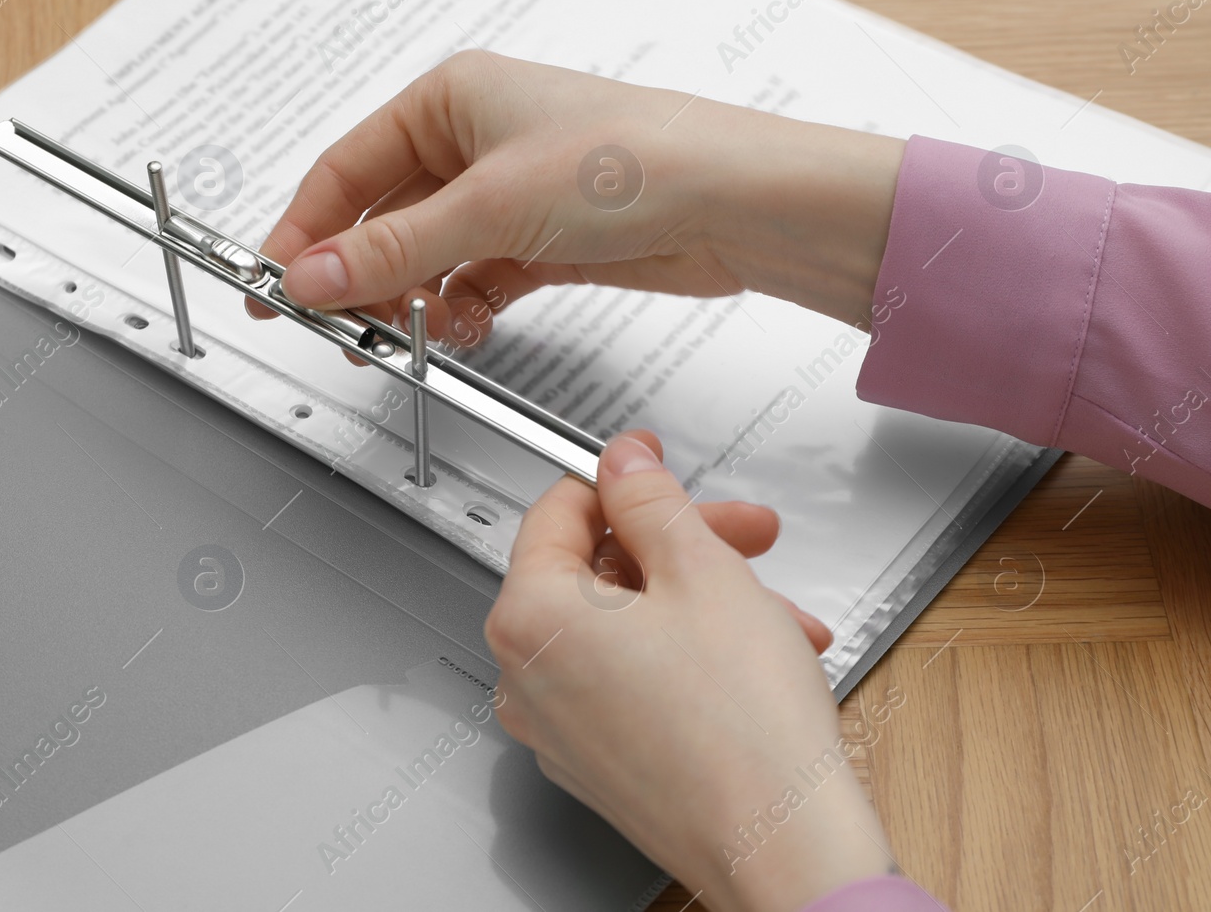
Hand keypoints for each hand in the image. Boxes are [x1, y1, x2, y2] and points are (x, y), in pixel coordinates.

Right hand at [256, 51, 904, 342]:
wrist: (733, 205)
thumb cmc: (630, 161)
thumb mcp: (488, 206)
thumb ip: (391, 250)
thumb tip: (309, 276)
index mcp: (450, 100)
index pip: (346, 169)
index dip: (304, 230)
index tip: (272, 285)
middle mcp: (474, 141)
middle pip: (383, 218)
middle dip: (360, 276)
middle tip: (337, 328)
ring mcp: (507, 194)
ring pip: (427, 257)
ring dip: (413, 300)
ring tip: (406, 336)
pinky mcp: (540, 241)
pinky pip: (474, 281)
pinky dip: (463, 309)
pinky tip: (466, 328)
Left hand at [486, 432, 895, 911]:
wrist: (786, 849)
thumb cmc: (743, 730)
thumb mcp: (702, 570)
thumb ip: (651, 501)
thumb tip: (623, 464)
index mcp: (530, 618)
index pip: (558, 512)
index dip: (620, 477)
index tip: (654, 463)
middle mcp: (527, 677)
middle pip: (599, 572)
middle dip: (684, 546)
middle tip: (745, 534)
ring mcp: (561, 728)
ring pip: (629, 628)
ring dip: (706, 603)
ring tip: (777, 614)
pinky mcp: (602, 763)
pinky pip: (636, 682)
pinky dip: (693, 658)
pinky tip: (760, 657)